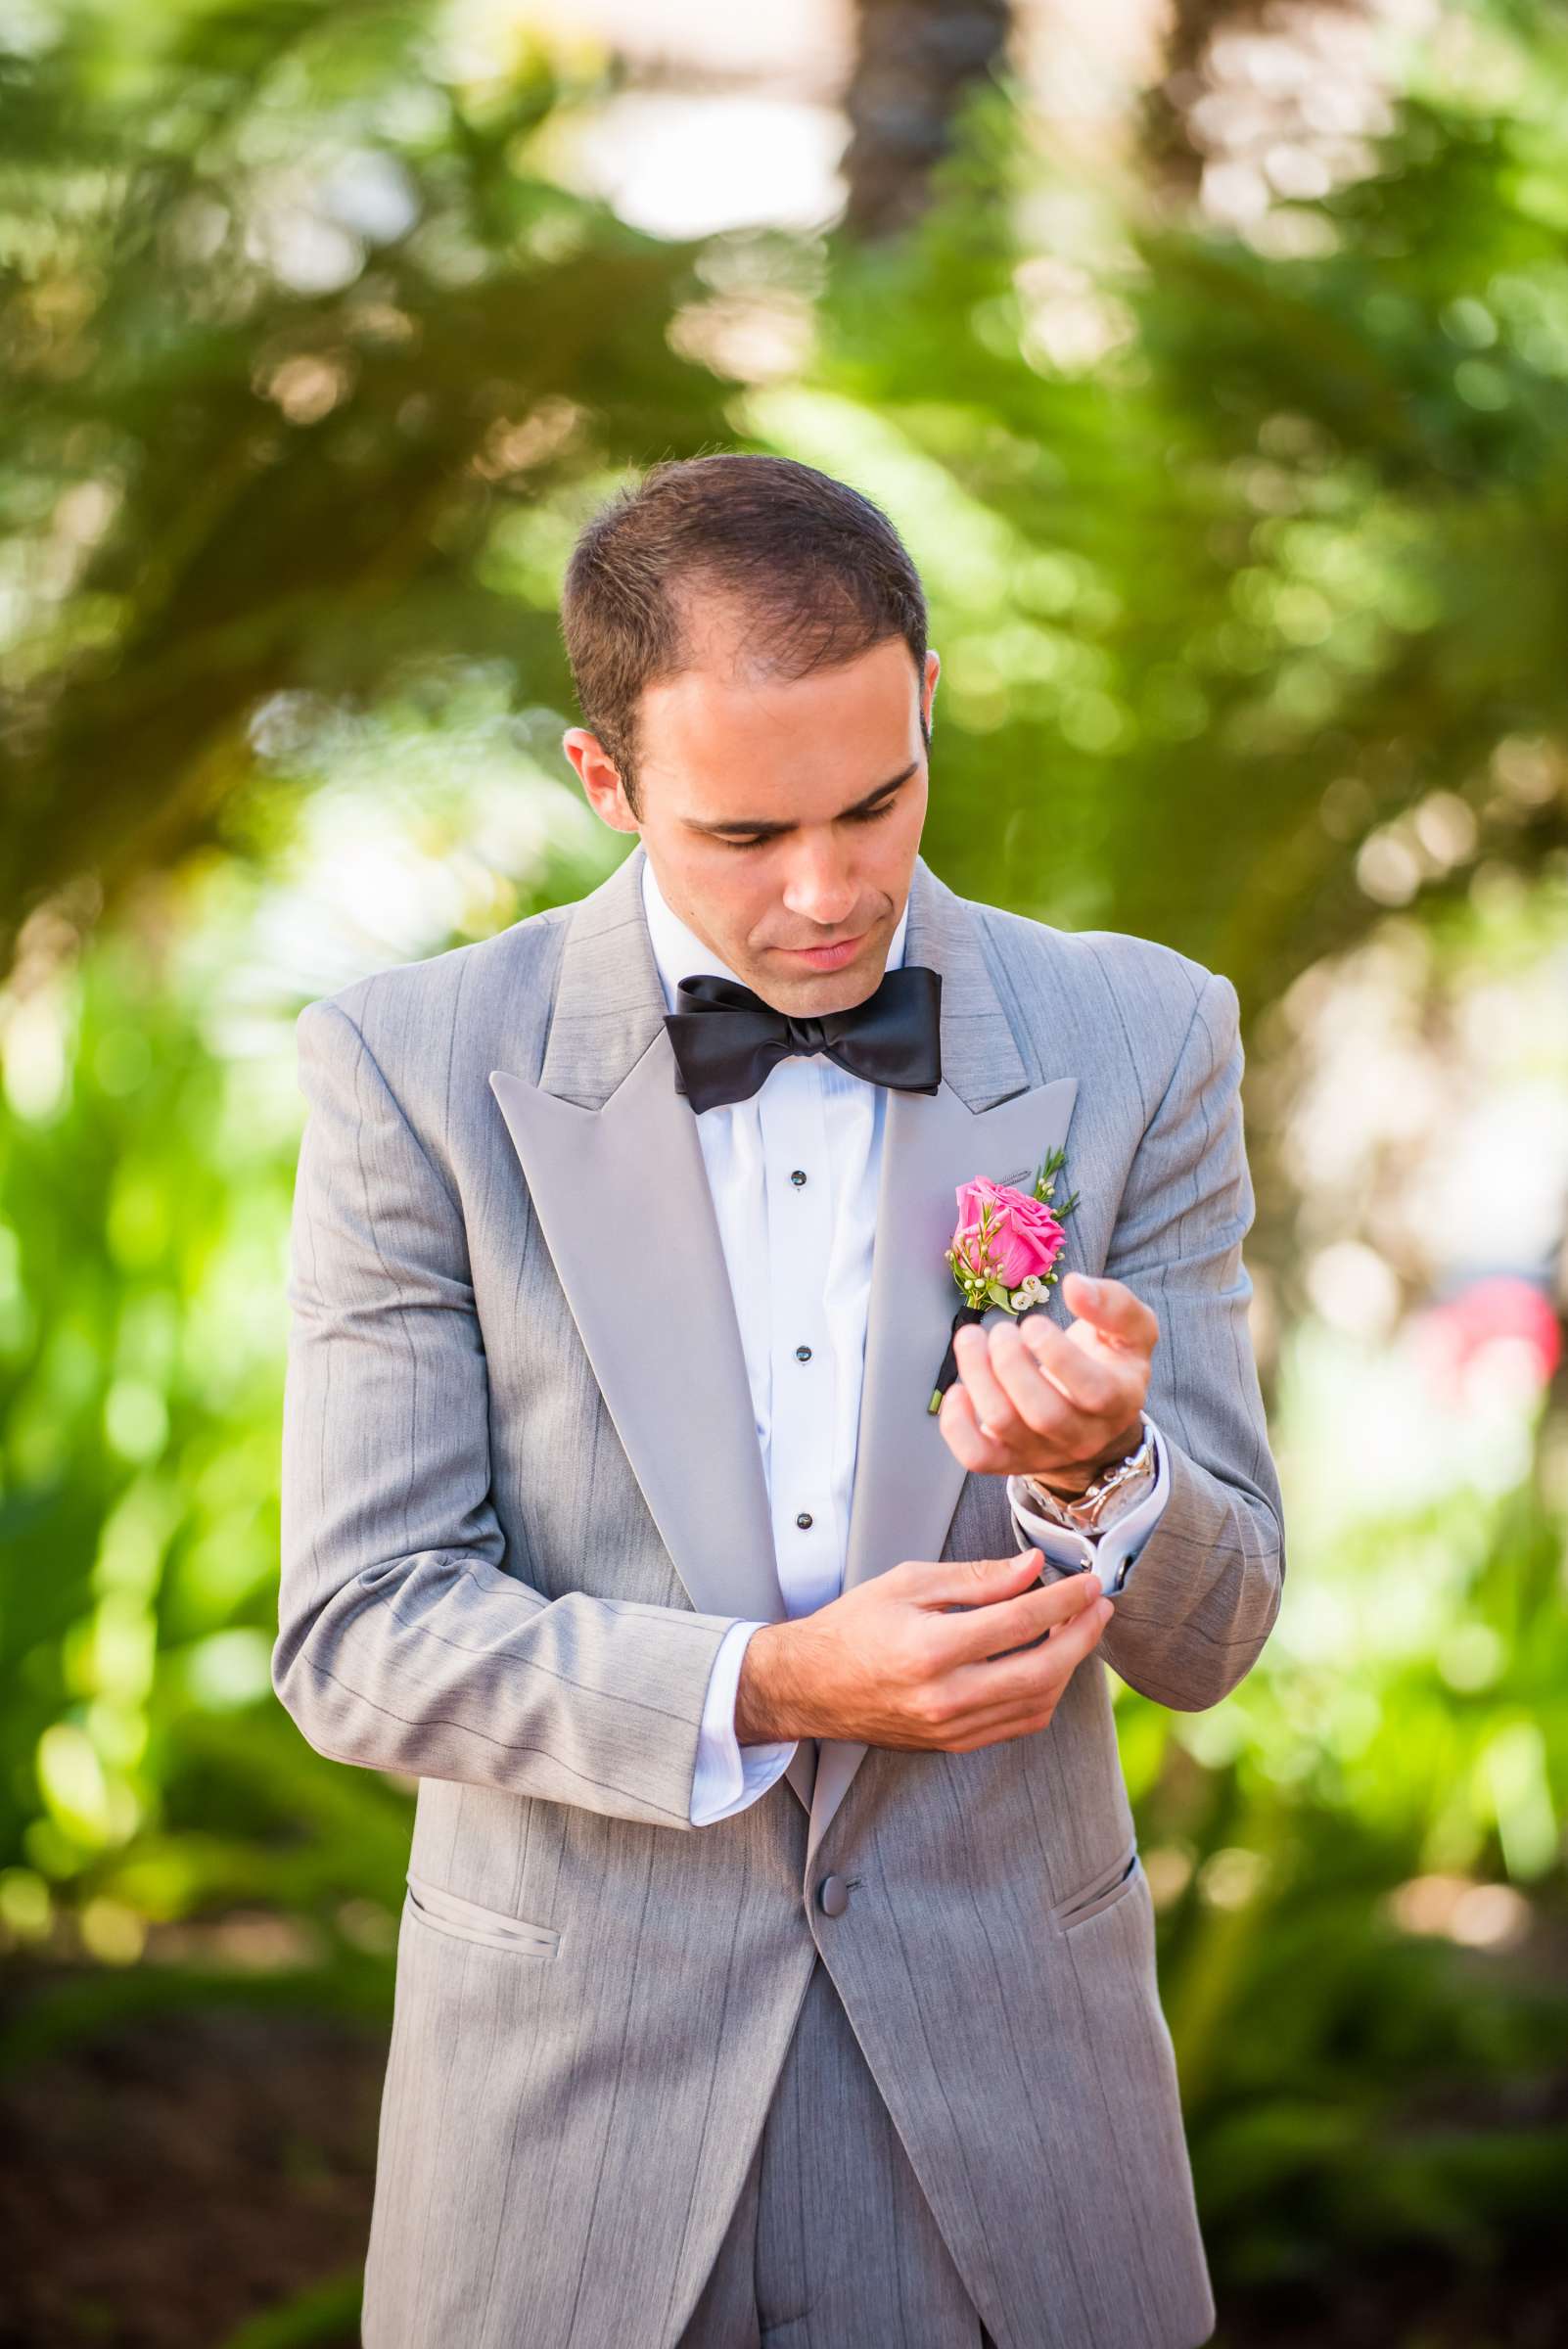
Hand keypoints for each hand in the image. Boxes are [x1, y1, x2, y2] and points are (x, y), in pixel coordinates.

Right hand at [734, 1549, 1113, 1749]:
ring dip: (1069, 1666)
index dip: (1065, 1599)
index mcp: (930, 1648)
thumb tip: (1033, 1569)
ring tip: (1078, 1631)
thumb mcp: (909, 1583)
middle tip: (1100, 1607)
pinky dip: (1044, 1694)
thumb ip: (977, 1578)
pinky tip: (1050, 1665)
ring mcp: (952, 1727)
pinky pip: (1018, 1724)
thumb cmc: (853, 1627)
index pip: (1020, 1620)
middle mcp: (946, 1696)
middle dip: (1082, 1635)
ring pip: (1038, 1702)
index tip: (1088, 1582)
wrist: (810, 1685)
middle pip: (1043, 1669)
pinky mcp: (954, 1744)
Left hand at [937, 1270, 1156, 1495]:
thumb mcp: (1132, 1329)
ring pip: (1004, 1426)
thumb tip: (1075, 1285)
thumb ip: (1114, 1302)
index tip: (1032, 1323)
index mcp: (1120, 1400)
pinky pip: (978, 1456)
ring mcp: (1044, 1453)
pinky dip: (957, 1424)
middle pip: (1044, 1414)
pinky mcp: (1009, 1460)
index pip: (1094, 1392)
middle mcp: (1084, 1436)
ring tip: (971, 1339)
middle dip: (1011, 1364)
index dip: (1058, 1356)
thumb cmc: (1109, 1360)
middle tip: (1000, 1330)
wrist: (1094, 1416)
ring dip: (979, 1377)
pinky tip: (958, 1389)